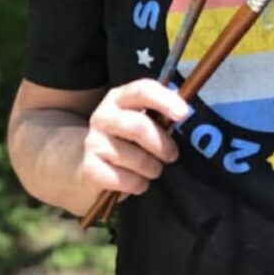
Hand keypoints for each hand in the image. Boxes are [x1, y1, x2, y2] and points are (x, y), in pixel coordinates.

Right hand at [80, 79, 188, 196]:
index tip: (184, 114)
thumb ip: (160, 114)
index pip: (142, 90)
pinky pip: (123, 179)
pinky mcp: (89, 168)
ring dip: (152, 168)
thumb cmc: (128, 137)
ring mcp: (93, 142)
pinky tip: (139, 181)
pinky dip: (138, 184)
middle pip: (138, 126)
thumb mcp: (141, 118)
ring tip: (154, 169)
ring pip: (134, 157)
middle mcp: (103, 116)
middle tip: (172, 155)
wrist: (89, 161)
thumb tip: (183, 115)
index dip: (165, 100)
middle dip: (161, 144)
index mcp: (120, 98)